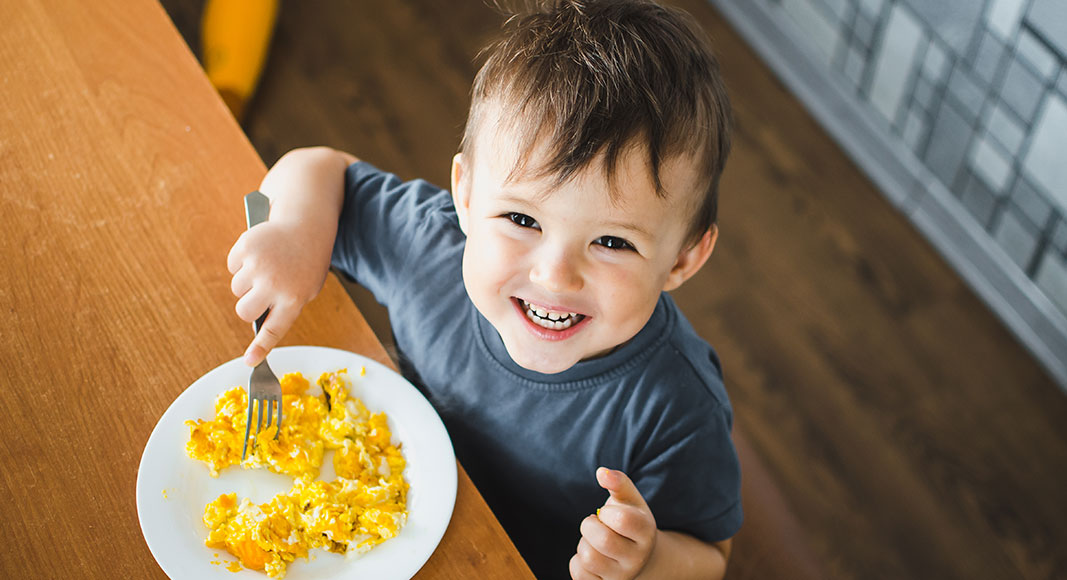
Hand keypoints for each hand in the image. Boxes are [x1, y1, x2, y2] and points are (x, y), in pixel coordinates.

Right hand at [226, 218, 331, 365]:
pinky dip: (241, 262)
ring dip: (247, 282)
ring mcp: (258, 265)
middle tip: (260, 295)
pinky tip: (260, 254)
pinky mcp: (246, 247)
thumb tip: (257, 324)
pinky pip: (232, 266)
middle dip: (248, 307)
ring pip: (237, 289)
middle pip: (244, 311)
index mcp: (294, 298)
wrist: (307, 226)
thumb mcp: (306, 288)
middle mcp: (275, 284)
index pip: (274, 330)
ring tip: (267, 268)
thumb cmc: (307, 263)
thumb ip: (285, 307)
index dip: (261, 347)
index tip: (250, 361)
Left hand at [570, 467, 656, 579]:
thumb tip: (601, 472)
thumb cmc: (630, 522)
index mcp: (646, 532)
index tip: (606, 513)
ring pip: (589, 558)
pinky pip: (579, 574)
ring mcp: (622, 577)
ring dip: (583, 544)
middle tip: (594, 524)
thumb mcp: (630, 500)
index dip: (606, 513)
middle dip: (589, 526)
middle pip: (604, 541)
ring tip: (594, 542)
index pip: (624, 520)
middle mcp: (637, 558)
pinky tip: (592, 557)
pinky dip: (578, 562)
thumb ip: (618, 483)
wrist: (641, 558)